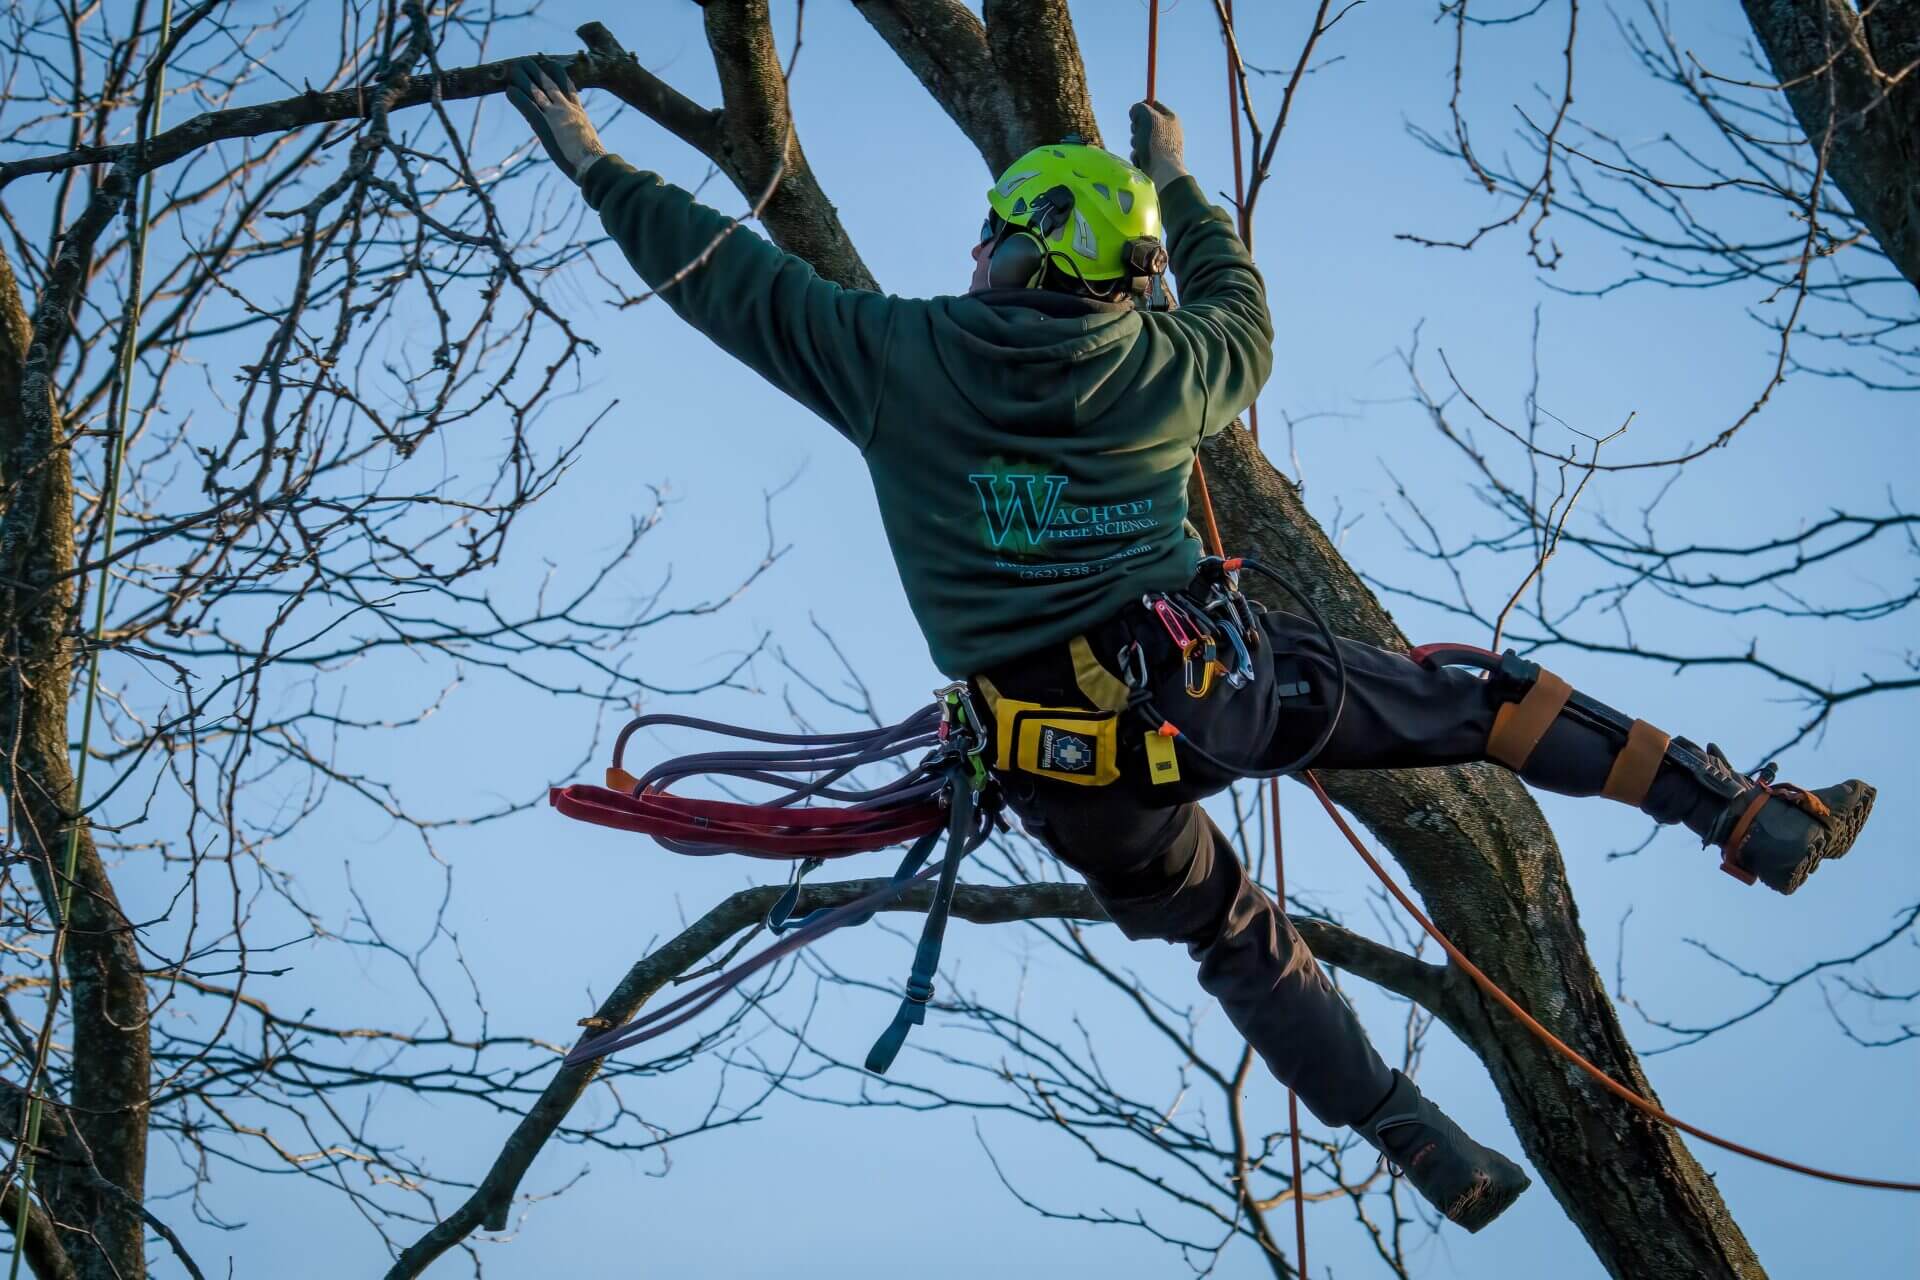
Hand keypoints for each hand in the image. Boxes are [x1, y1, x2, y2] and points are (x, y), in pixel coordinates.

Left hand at [506, 57, 606, 181]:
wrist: (593, 164)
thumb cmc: (596, 162)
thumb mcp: (593, 147)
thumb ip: (587, 142)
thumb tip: (594, 153)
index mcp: (580, 114)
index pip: (570, 89)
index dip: (560, 76)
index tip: (553, 66)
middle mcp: (567, 109)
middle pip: (550, 84)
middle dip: (539, 71)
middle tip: (528, 61)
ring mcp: (555, 115)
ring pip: (536, 91)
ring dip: (524, 78)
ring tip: (514, 68)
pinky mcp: (544, 125)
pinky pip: (527, 106)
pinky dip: (518, 98)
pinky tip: (509, 90)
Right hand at [1129, 100, 1186, 187]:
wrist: (1163, 171)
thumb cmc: (1156, 142)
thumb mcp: (1146, 117)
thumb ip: (1139, 108)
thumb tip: (1135, 111)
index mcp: (1171, 118)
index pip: (1155, 105)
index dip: (1142, 106)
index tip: (1133, 113)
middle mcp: (1168, 131)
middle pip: (1145, 122)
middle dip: (1136, 128)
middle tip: (1138, 132)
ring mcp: (1162, 147)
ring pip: (1140, 139)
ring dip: (1136, 143)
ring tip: (1141, 150)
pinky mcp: (1156, 160)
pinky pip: (1141, 153)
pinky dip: (1138, 156)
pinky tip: (1142, 160)